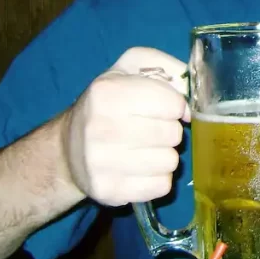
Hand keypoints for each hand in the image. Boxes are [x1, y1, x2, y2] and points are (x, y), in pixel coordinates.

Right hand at [61, 47, 188, 206]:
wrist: (69, 148)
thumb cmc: (108, 102)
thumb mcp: (131, 68)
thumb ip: (168, 69)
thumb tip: (190, 102)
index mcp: (107, 92)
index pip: (173, 104)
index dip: (176, 105)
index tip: (165, 108)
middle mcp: (101, 127)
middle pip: (173, 134)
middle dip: (170, 130)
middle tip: (153, 129)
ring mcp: (102, 163)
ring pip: (170, 162)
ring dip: (165, 155)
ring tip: (146, 148)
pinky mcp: (109, 190)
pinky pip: (161, 186)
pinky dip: (158, 177)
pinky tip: (141, 168)